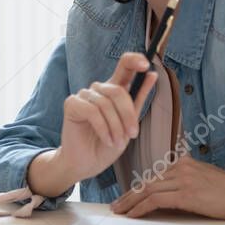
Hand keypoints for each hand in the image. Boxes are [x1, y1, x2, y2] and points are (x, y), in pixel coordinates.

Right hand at [57, 52, 156, 183]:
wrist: (88, 163)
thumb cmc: (108, 144)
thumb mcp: (130, 124)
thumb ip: (138, 99)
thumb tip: (152, 74)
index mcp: (114, 90)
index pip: (124, 66)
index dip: (134, 61)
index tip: (147, 65)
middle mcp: (99, 89)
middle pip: (118, 90)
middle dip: (127, 115)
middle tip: (132, 134)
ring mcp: (84, 95)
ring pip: (106, 103)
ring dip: (115, 127)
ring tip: (116, 142)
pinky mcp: (71, 104)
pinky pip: (92, 111)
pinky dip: (102, 128)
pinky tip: (106, 139)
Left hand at [110, 154, 224, 219]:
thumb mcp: (205, 180)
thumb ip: (186, 182)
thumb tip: (170, 195)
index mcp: (184, 163)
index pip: (154, 176)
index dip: (138, 187)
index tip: (127, 197)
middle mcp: (181, 167)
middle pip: (146, 181)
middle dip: (129, 195)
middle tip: (116, 205)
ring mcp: (183, 179)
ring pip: (147, 190)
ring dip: (130, 202)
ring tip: (119, 212)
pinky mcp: (187, 194)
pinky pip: (155, 200)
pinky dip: (141, 208)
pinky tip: (133, 215)